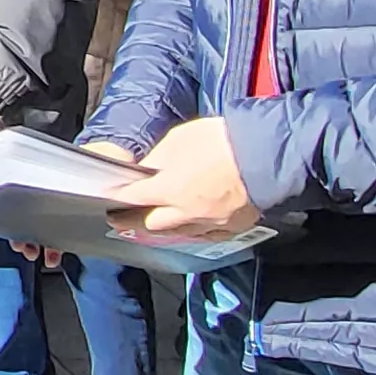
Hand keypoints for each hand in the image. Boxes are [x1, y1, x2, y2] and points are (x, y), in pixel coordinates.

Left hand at [127, 117, 260, 239]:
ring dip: (159, 228)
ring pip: (175, 234)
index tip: (107, 197)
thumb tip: (145, 169)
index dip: (118, 197)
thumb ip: (158, 157)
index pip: (133, 197)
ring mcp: (209, 223)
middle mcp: (185, 212)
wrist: (268, 155)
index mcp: (169, 188)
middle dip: (131, 220)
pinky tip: (185, 227)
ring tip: (149, 222)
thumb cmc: (224, 141)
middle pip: (149, 224)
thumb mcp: (181, 138)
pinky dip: (189, 232)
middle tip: (119, 217)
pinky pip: (203, 236)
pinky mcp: (230, 228)